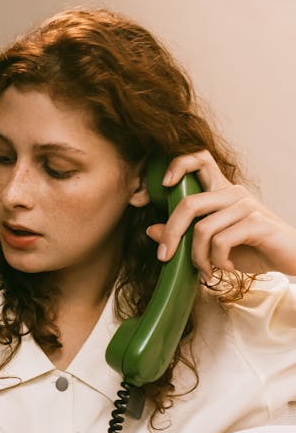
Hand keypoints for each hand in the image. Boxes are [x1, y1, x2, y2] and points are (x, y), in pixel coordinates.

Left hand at [145, 150, 295, 279]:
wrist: (293, 258)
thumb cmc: (253, 249)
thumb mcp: (213, 245)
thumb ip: (185, 236)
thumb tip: (151, 230)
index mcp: (222, 191)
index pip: (199, 160)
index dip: (176, 166)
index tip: (159, 187)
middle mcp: (233, 192)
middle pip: (188, 203)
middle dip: (171, 232)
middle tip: (165, 257)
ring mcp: (245, 205)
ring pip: (203, 229)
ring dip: (198, 258)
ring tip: (207, 271)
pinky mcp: (256, 222)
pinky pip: (221, 242)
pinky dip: (218, 261)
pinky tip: (226, 267)